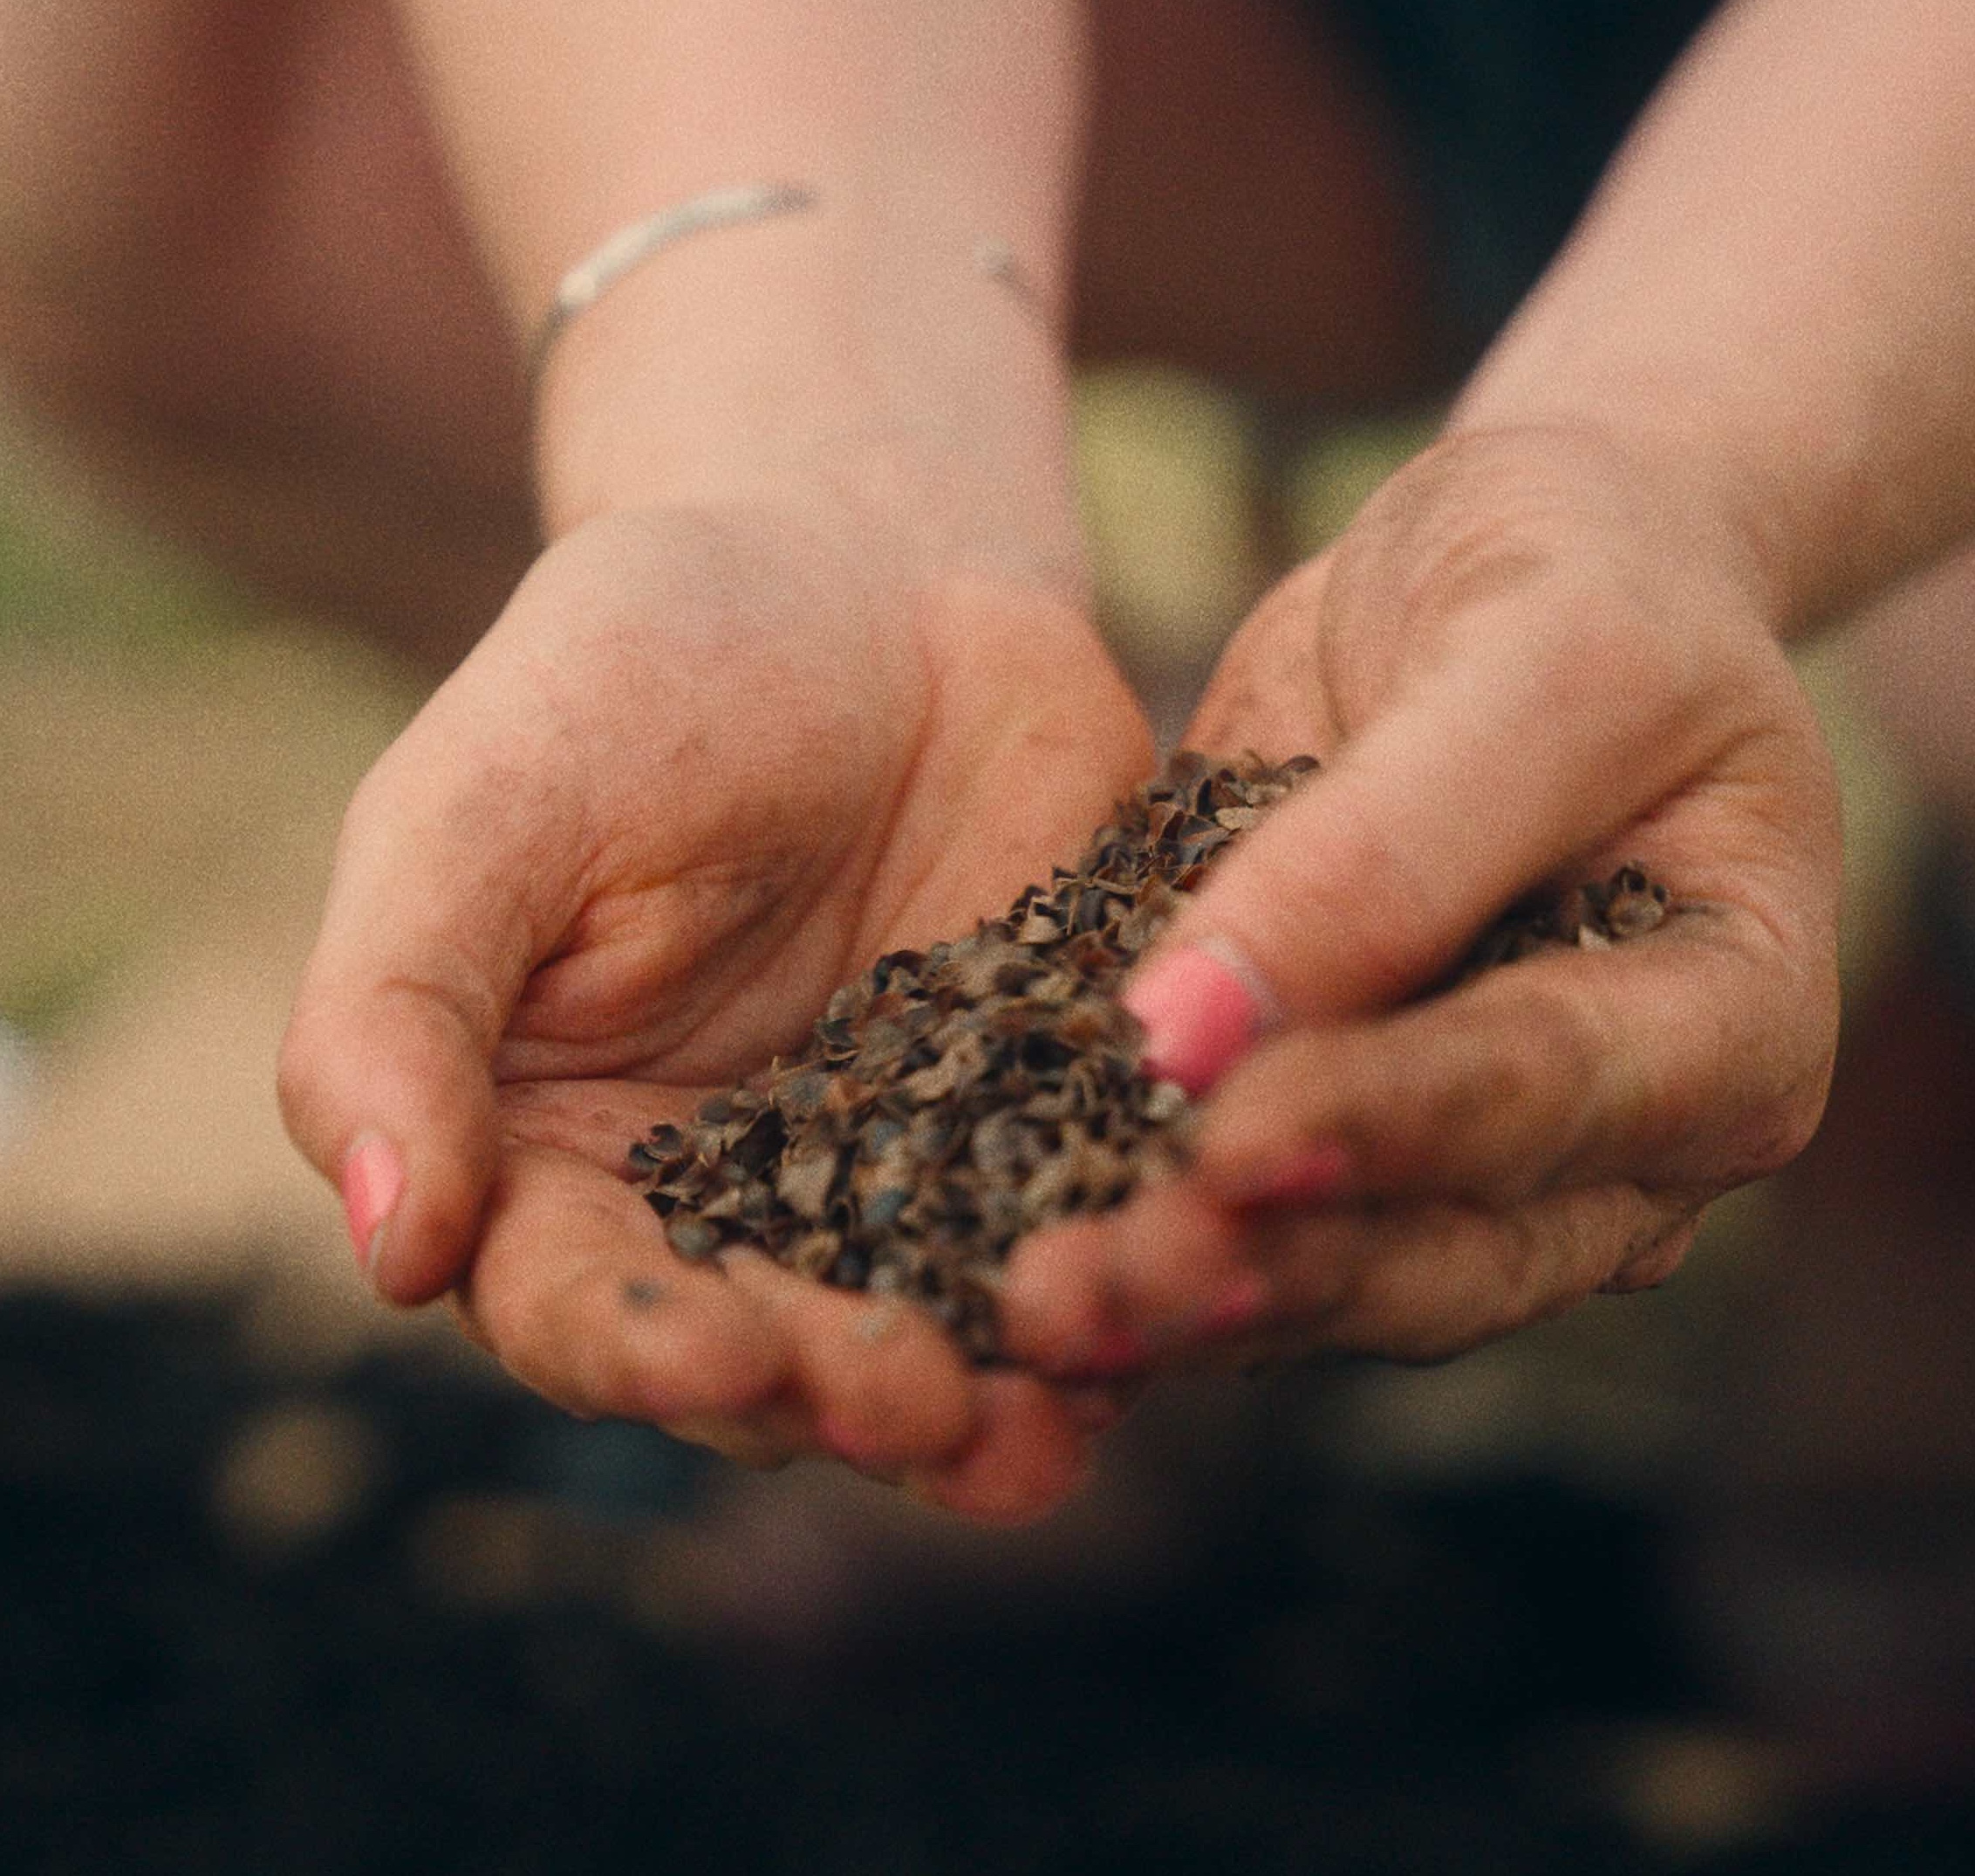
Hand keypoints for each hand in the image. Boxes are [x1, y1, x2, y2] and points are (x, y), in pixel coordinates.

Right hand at [279, 494, 1153, 1520]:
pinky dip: (1119, 1275)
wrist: (860, 573)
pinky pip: (1082, 1220)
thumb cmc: (630, 672)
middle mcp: (733, 1205)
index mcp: (562, 1160)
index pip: (580, 1304)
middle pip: (777, 1356)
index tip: (718, 1353)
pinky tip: (1168, 1298)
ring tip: (1041, 1431)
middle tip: (916, 1406)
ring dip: (992, 1401)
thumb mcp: (478, 815)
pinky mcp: (1046, 1119)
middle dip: (841, 1396)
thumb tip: (389, 1251)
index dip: (642, 1350)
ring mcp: (903, 1175)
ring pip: (939, 1329)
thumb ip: (395, 1019)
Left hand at [1002, 425, 1841, 1374]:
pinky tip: (1010, 1276)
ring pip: (1326, 1275)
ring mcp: (1461, 1163)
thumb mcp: (1533, 657)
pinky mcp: (1326, 1139)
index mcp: (1729, 1022)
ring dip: (1171, 1298)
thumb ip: (1389, 845)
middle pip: (1440, 1251)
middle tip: (1089, 1299)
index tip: (1226, 1145)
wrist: (1510, 573)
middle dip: (1258, 1272)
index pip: (1552, 1090)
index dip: (1391, 1123)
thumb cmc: (1579, 578)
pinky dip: (1129, 1243)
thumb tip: (1193, 1033)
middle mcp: (1609, 1143)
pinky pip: (1233, 1221)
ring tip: (1028, 1315)